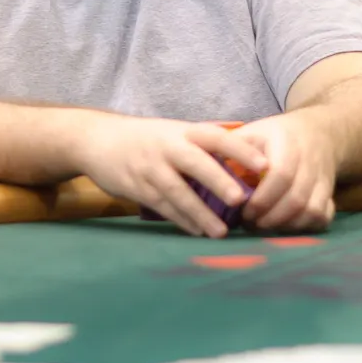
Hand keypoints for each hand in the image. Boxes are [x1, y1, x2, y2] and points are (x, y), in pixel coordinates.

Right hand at [77, 116, 267, 237]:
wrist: (97, 139)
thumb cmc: (146, 138)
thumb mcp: (172, 132)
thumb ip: (200, 147)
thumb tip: (242, 165)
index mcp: (181, 130)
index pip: (215, 136)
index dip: (240, 149)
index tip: (264, 165)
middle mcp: (167, 146)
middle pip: (196, 162)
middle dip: (218, 181)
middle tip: (241, 201)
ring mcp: (150, 167)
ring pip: (178, 191)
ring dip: (201, 213)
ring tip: (222, 232)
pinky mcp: (136, 187)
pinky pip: (162, 206)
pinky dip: (181, 220)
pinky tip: (197, 231)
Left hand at [235, 112, 337, 231]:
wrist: (317, 132)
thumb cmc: (275, 135)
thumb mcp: (252, 132)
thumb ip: (230, 148)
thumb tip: (202, 167)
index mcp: (287, 144)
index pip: (280, 174)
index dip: (262, 198)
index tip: (243, 210)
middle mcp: (310, 162)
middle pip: (297, 198)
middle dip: (271, 218)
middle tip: (250, 224)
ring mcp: (323, 179)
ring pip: (312, 211)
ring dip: (287, 225)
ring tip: (264, 227)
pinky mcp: (330, 193)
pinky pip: (324, 217)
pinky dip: (306, 227)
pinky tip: (285, 226)